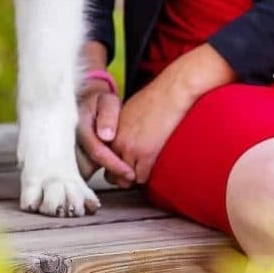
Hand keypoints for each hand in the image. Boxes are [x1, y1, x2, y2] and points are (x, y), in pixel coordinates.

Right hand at [75, 80, 135, 185]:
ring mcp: (70, 150)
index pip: (96, 151)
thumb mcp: (107, 102)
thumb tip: (106, 136)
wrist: (89, 102)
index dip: (114, 164)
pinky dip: (94, 177)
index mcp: (80, 126)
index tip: (130, 173)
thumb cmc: (100, 102)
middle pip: (85, 167)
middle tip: (127, 181)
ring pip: (82, 172)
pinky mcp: (73, 157)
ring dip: (100, 177)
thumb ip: (107, 116)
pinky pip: (81, 173)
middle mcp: (71, 140)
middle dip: (106, 175)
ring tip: (122, 179)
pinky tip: (110, 176)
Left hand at [112, 44, 235, 183]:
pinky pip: (141, 178)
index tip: (120, 164)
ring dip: (132, 177)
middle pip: (111, 172)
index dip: (112, 163)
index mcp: (111, 129)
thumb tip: (123, 138)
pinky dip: (145, 177)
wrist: (169, 94)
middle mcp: (118, 140)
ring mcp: (131, 148)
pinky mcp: (147, 154)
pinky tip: (150, 169)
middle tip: (129, 172)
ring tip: (140, 171)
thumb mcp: (127, 111)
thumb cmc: (153, 98)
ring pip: (125, 178)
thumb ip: (120, 128)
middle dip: (120, 175)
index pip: (104, 157)